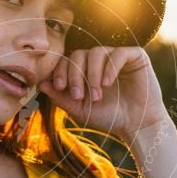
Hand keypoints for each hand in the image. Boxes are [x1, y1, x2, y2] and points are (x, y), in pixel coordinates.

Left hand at [37, 45, 166, 138]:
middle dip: (75, 74)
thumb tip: (40, 84)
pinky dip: (110, 68)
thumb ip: (60, 97)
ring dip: (93, 75)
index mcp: (86, 69)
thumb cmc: (108, 116)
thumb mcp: (80, 109)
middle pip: (79, 54)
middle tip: (79, 95)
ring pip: (96, 52)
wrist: (136, 125)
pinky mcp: (134, 56)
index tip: (60, 87)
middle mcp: (100, 59)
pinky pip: (118, 53)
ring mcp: (116, 56)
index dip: (61, 71)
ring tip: (96, 95)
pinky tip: (107, 84)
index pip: (68, 60)